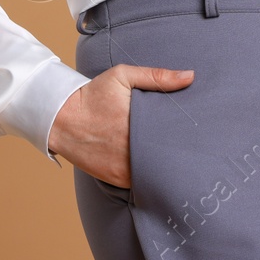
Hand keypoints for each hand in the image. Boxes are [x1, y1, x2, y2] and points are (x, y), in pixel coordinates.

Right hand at [47, 64, 194, 188]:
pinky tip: (161, 171)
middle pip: (168, 158)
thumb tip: (191, 76)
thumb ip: (157, 76)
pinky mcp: (116, 179)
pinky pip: (141, 183)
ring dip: (166, 169)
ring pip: (156, 175)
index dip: (188, 137)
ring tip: (184, 163)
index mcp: (138, 124)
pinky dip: (150, 178)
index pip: (174, 136)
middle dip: (181, 155)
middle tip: (198, 151)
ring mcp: (123, 168)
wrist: (61, 119)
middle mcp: (131, 150)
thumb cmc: (94, 95)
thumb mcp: (123, 76)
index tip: (198, 135)